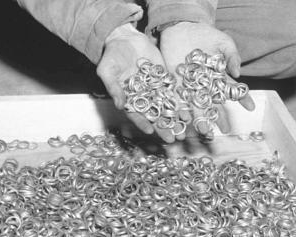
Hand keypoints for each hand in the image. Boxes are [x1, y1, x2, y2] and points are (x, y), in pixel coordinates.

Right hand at [98, 24, 178, 142]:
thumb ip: (113, 88)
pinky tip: (188, 113)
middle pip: (154, 116)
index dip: (143, 123)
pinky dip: (180, 104)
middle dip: (163, 128)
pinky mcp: (164, 80)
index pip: (136, 115)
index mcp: (128, 99)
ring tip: (183, 130)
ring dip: (175, 120)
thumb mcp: (107, 70)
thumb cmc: (112, 56)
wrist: (125, 39)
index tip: (151, 131)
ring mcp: (154, 90)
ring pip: (166, 108)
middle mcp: (142, 98)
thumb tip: (119, 105)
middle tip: (172, 139)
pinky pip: (173, 94)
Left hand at [160, 22, 254, 134]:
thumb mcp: (224, 42)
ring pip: (196, 107)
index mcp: (219, 78)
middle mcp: (206, 86)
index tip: (251, 108)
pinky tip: (185, 119)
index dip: (242, 99)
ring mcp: (190, 87)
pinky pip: (178, 100)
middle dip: (220, 118)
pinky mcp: (175, 85)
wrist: (182, 27)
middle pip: (214, 105)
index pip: (232, 91)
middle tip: (225, 131)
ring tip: (205, 131)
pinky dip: (181, 109)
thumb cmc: (206, 35)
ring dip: (200, 119)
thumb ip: (232, 56)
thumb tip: (237, 74)